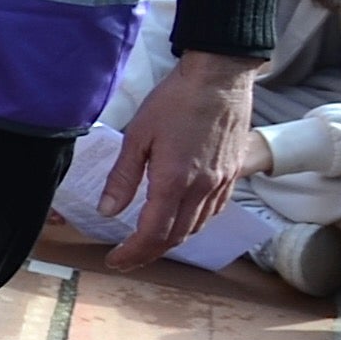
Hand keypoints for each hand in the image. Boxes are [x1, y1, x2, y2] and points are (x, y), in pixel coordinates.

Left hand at [93, 52, 257, 268]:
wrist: (220, 79)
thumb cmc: (175, 101)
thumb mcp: (137, 136)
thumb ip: (122, 178)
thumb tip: (107, 211)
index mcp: (174, 180)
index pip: (153, 232)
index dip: (133, 252)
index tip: (115, 260)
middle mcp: (202, 187)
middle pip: (176, 236)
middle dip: (149, 253)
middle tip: (127, 258)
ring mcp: (222, 182)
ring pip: (197, 226)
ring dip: (172, 240)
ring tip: (148, 243)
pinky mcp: (233, 173)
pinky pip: (214, 210)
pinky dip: (194, 223)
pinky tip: (181, 219)